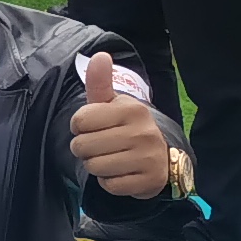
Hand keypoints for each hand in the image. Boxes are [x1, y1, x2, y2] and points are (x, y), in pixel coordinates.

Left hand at [67, 50, 179, 199]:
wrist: (160, 157)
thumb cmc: (126, 128)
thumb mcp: (113, 105)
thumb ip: (100, 83)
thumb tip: (100, 55)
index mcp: (131, 109)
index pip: (79, 121)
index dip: (79, 127)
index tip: (93, 127)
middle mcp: (142, 132)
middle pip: (82, 146)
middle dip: (85, 149)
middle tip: (101, 146)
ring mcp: (148, 157)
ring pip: (94, 167)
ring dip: (96, 166)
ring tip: (111, 158)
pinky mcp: (149, 181)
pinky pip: (110, 185)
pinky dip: (109, 182)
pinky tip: (121, 172)